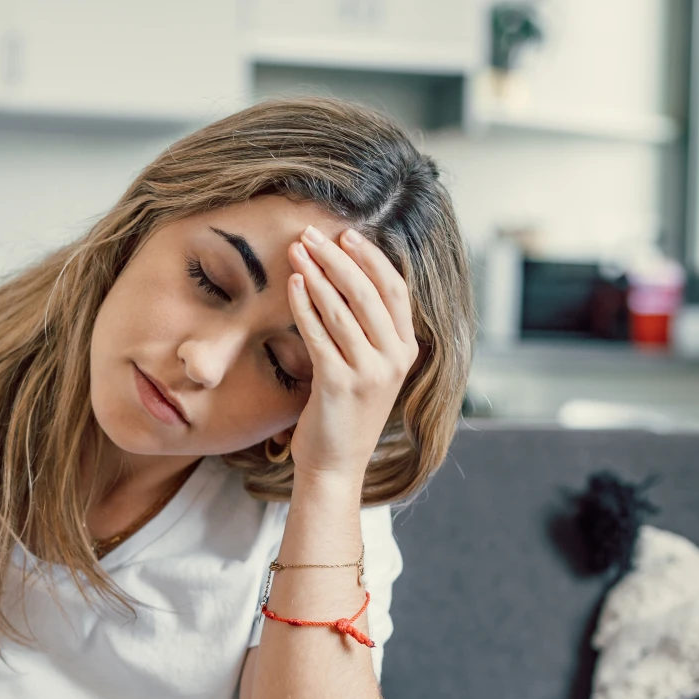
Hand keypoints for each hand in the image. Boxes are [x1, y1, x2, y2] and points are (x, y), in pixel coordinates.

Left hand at [284, 224, 418, 482]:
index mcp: (406, 350)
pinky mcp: (340, 383)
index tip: (347, 235)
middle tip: (312, 234)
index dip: (371, 258)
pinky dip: (304, 305)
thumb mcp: (369, 368)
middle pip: (368, 292)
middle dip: (337, 257)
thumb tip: (345, 279)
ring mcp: (369, 372)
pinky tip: (292, 285)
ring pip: (342, 308)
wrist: (335, 464)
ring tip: (297, 251)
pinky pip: (319, 333)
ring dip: (316, 274)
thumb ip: (368, 331)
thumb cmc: (345, 413)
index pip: (395, 289)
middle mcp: (394, 359)